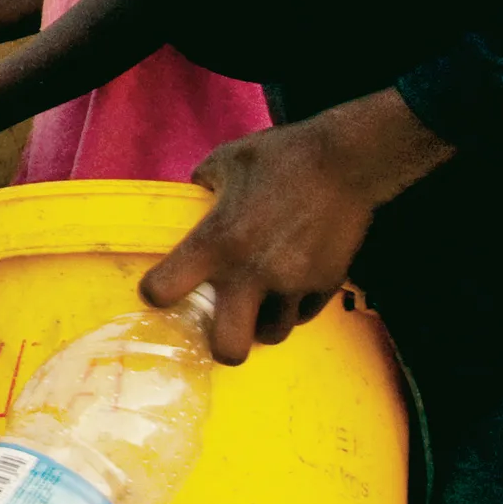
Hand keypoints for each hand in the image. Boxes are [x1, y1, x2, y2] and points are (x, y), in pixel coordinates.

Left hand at [141, 90, 450, 361]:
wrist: (347, 162)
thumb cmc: (280, 156)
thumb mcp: (225, 161)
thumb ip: (202, 183)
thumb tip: (195, 194)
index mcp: (216, 241)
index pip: (163, 289)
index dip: (156, 293)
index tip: (163, 288)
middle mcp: (252, 272)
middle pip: (228, 347)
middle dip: (219, 343)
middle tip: (218, 324)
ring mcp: (293, 284)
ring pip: (272, 335)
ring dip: (259, 324)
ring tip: (256, 305)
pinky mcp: (326, 285)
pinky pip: (303, 315)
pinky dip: (292, 309)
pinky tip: (288, 288)